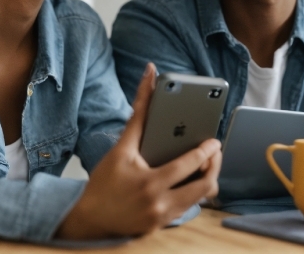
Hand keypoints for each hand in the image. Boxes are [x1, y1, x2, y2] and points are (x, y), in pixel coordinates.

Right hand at [56, 62, 221, 239]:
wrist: (88, 218)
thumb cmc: (104, 181)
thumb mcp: (121, 148)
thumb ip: (139, 113)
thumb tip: (149, 77)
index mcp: (151, 183)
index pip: (188, 166)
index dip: (206, 152)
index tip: (215, 141)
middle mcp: (160, 204)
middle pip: (203, 187)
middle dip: (214, 167)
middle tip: (215, 153)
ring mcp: (162, 218)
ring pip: (199, 200)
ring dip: (206, 180)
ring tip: (205, 164)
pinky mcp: (161, 226)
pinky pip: (187, 209)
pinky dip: (192, 193)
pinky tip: (189, 179)